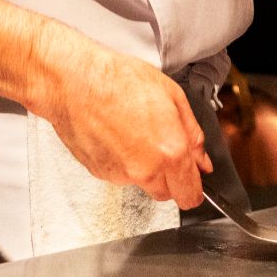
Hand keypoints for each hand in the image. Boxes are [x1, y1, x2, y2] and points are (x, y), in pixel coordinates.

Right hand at [30, 25, 211, 207]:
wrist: (75, 82)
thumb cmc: (120, 81)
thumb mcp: (173, 96)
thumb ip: (193, 135)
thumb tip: (202, 162)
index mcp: (170, 152)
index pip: (189, 195)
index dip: (194, 188)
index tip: (193, 180)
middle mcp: (146, 170)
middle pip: (166, 193)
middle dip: (170, 177)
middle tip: (163, 144)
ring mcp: (120, 175)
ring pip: (142, 183)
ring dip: (145, 167)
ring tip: (135, 131)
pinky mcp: (99, 173)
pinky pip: (120, 175)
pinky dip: (122, 161)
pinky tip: (117, 134)